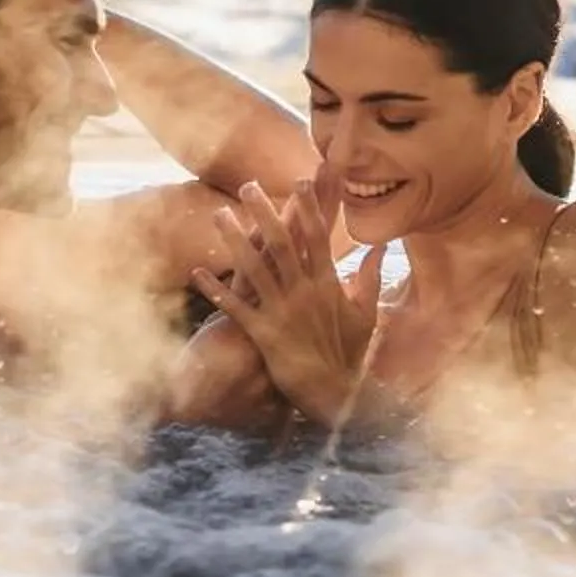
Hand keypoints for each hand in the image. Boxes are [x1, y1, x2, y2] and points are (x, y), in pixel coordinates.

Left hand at [192, 182, 384, 428]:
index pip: (317, 237)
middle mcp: (303, 292)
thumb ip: (369, 277)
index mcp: (327, 284)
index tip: (300, 181)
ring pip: (254, 268)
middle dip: (265, 212)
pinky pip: (236, 308)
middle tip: (247, 186)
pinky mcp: (264, 334)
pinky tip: (196, 273)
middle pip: (282, 244)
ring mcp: (282, 312)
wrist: (334, 395)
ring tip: (217, 215)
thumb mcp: (367, 314)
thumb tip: (379, 246)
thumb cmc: (349, 355)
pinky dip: (215, 290)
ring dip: (234, 240)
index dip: (309, 208)